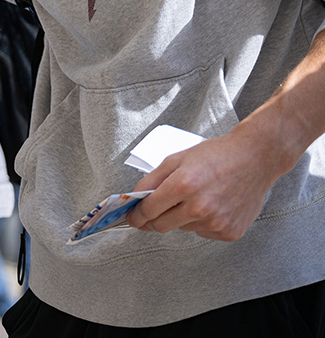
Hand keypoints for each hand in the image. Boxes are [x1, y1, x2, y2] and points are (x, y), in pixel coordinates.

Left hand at [125, 126, 284, 240]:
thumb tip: (135, 198)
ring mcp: (216, 222)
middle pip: (161, 225)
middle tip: (153, 212)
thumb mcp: (176, 159)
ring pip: (183, 228)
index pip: (149, 210)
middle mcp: (200, 206)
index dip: (136, 215)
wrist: (255, 159)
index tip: (131, 218)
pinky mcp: (230, 232)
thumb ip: (152, 180)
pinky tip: (212, 205)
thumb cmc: (216, 155)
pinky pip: (202, 232)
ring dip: (181, 217)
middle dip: (152, 220)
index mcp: (184, 184)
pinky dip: (201, 222)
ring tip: (196, 197)